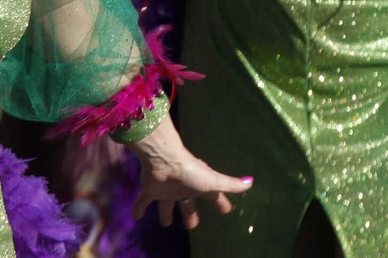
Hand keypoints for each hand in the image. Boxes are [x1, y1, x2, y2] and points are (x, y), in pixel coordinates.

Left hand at [127, 116, 252, 229]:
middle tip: (191, 225)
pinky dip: (139, 208)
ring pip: (166, 204)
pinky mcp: (151, 189)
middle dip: (190, 214)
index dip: (219, 202)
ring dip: (165, 213)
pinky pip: (144, 201)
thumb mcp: (212, 181)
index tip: (226, 210)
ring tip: (165, 224)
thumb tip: (251, 182)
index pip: (212, 196)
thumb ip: (230, 184)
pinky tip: (136, 217)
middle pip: (188, 204)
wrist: (164, 160)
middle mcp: (183, 188)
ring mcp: (166, 189)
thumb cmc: (190, 171)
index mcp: (199, 185)